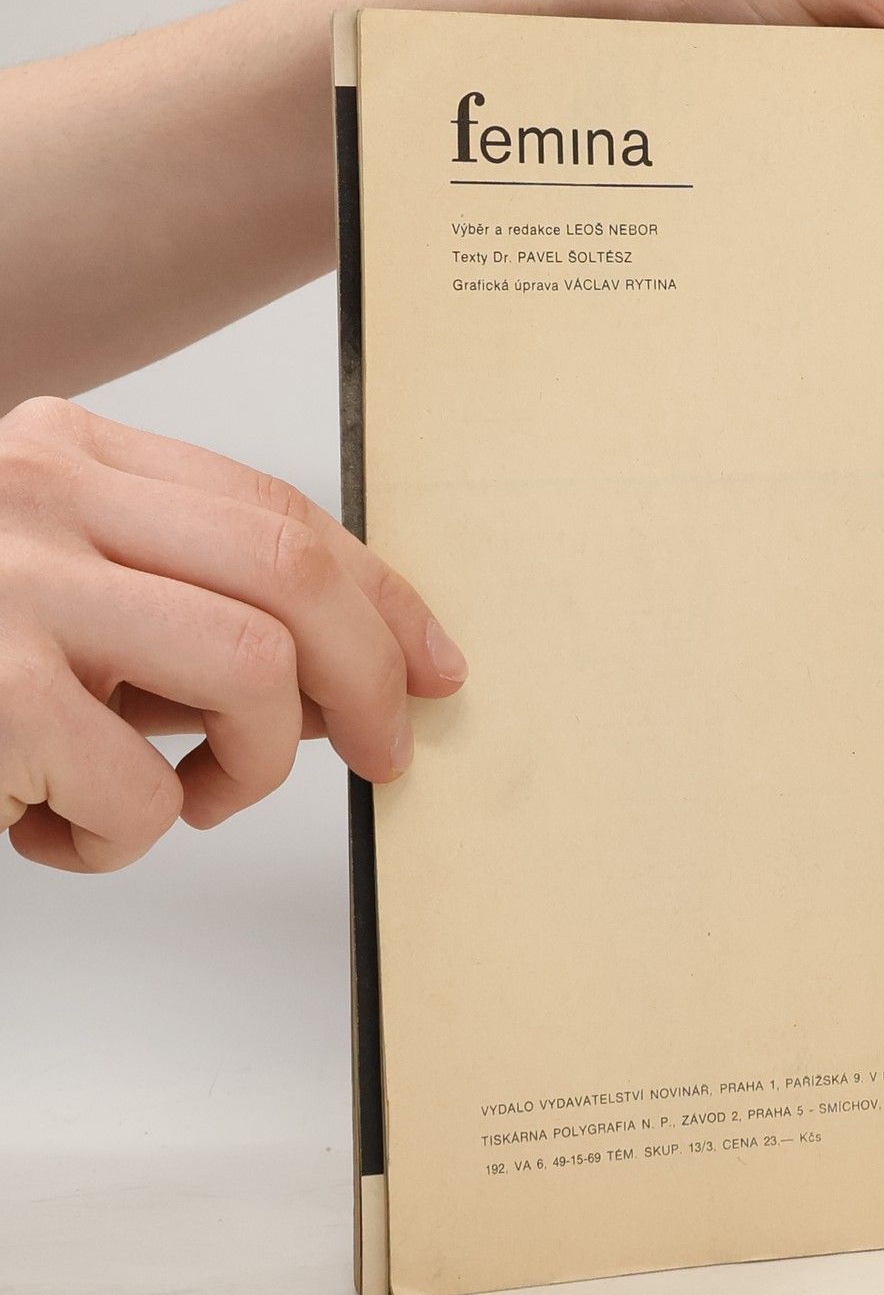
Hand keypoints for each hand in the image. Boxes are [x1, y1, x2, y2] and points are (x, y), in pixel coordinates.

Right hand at [0, 397, 465, 871]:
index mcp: (68, 453)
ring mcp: (6, 588)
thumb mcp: (55, 584)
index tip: (431, 663)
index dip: (380, 597)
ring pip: (251, 674)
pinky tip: (60, 831)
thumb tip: (350, 674)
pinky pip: (143, 794)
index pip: (280, 514)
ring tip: (185, 798)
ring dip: (248, 769)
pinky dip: (128, 842)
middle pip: (293, 575)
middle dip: (370, 678)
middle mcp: (39, 495)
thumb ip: (180, 598)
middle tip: (382, 752)